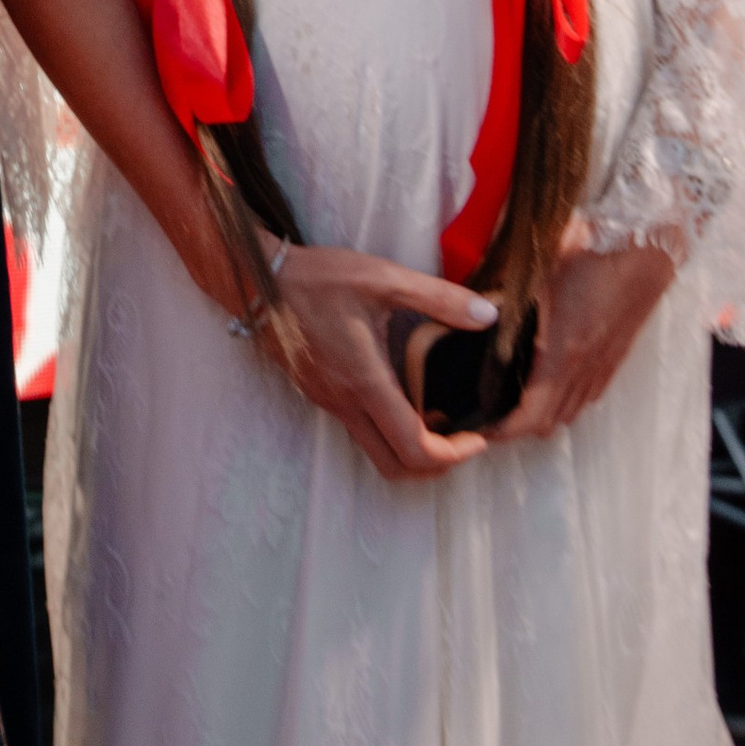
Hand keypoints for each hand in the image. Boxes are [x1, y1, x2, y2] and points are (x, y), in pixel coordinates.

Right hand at [262, 246, 503, 483]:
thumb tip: (488, 314)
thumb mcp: (383, 278)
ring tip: (440, 423)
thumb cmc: (318, 278)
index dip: (454, 455)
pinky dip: (390, 433)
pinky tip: (406, 400)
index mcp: (365, 382)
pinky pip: (360, 432)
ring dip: (411, 452)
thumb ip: (438, 297)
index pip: (414, 448)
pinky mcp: (319, 395)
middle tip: (463, 440)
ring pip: (375, 454)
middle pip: (395, 467)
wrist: (255, 279)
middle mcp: (345, 403)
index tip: (477, 439)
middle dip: (436, 466)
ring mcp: (329, 403)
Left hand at [492, 234, 673, 440]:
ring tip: (512, 399)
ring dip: (542, 414)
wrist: (648, 246)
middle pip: (549, 422)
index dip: (504, 430)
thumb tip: (472, 304)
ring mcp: (603, 365)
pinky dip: (565, 400)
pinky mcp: (616, 356)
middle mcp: (585, 369)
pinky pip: (587, 394)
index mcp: (562, 353)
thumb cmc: (592, 250)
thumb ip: (504, 291)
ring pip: (571, 411)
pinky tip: (550, 380)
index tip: (478, 428)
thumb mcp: (537, 267)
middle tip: (487, 412)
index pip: (531, 415)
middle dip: (517, 427)